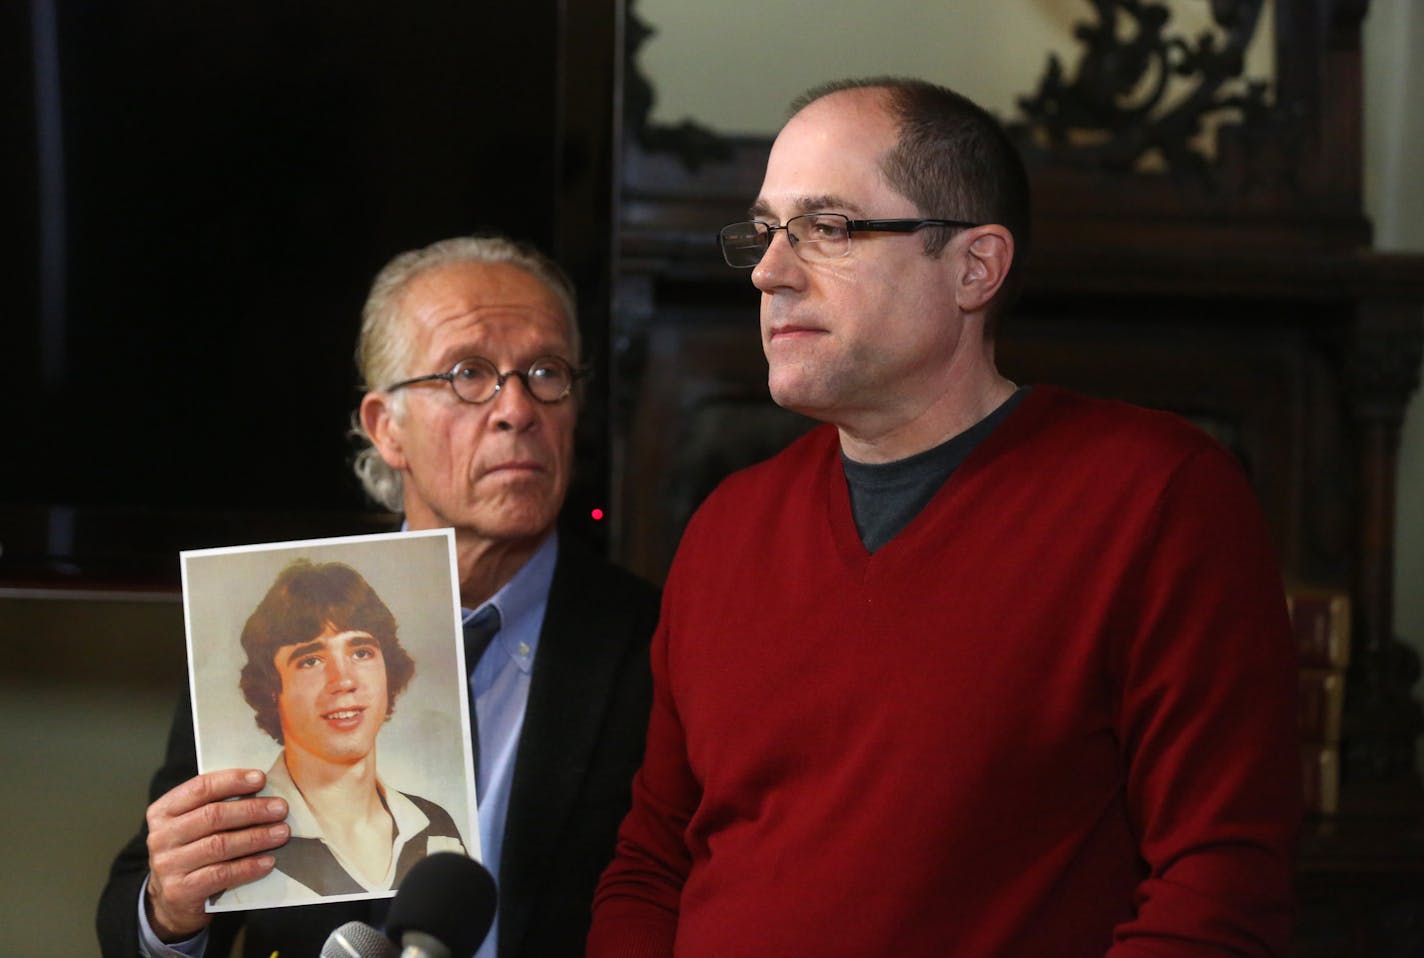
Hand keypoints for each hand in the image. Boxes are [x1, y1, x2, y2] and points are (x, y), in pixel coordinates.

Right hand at [143, 769, 289, 941]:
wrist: (172, 901)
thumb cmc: (192, 852)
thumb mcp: (194, 825)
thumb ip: (216, 805)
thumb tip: (261, 787)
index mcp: (163, 811)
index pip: (199, 788)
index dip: (232, 781)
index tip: (261, 779)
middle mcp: (161, 837)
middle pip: (212, 816)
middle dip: (252, 810)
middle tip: (281, 808)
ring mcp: (168, 865)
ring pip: (219, 845)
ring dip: (256, 837)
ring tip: (282, 833)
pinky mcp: (180, 891)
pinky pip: (221, 874)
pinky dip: (248, 867)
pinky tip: (268, 861)